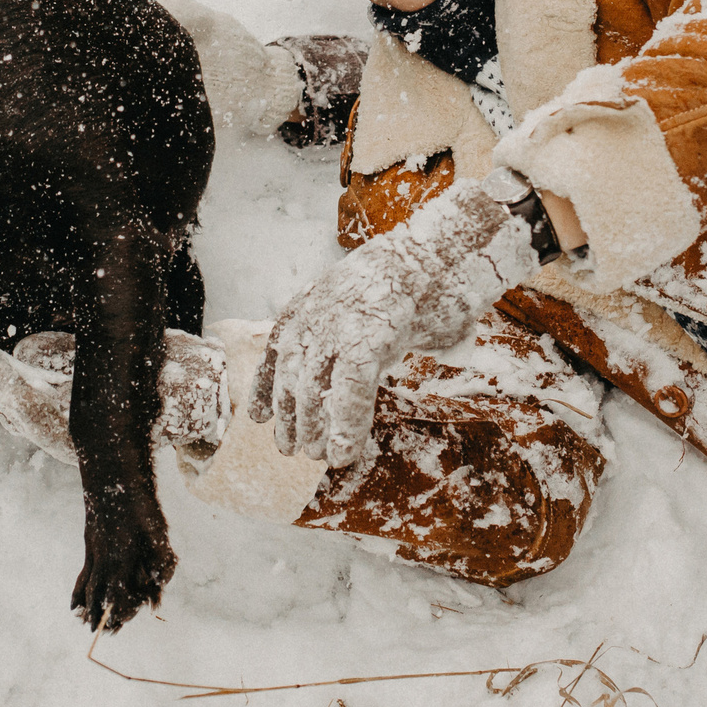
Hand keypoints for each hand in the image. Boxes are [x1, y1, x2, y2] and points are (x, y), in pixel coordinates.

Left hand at [252, 174, 543, 465]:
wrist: (448, 250)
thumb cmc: (422, 279)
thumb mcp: (373, 301)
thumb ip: (357, 329)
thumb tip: (359, 364)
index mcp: (315, 298)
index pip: (277, 347)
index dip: (265, 386)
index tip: (257, 416)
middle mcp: (319, 311)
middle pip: (293, 375)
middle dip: (291, 416)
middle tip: (293, 449)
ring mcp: (342, 323)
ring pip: (314, 390)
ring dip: (315, 429)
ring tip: (317, 457)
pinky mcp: (368, 338)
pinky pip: (349, 393)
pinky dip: (346, 427)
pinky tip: (345, 453)